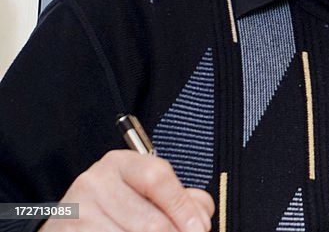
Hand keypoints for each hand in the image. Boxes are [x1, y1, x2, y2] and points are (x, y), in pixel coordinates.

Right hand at [41, 150, 213, 231]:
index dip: (183, 208)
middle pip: (151, 221)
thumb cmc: (117, 211)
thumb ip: (181, 199)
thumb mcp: (146, 194)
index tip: (200, 229)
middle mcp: (95, 182)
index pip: (158, 178)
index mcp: (121, 163)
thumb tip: (200, 218)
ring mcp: (79, 212)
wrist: (69, 226)